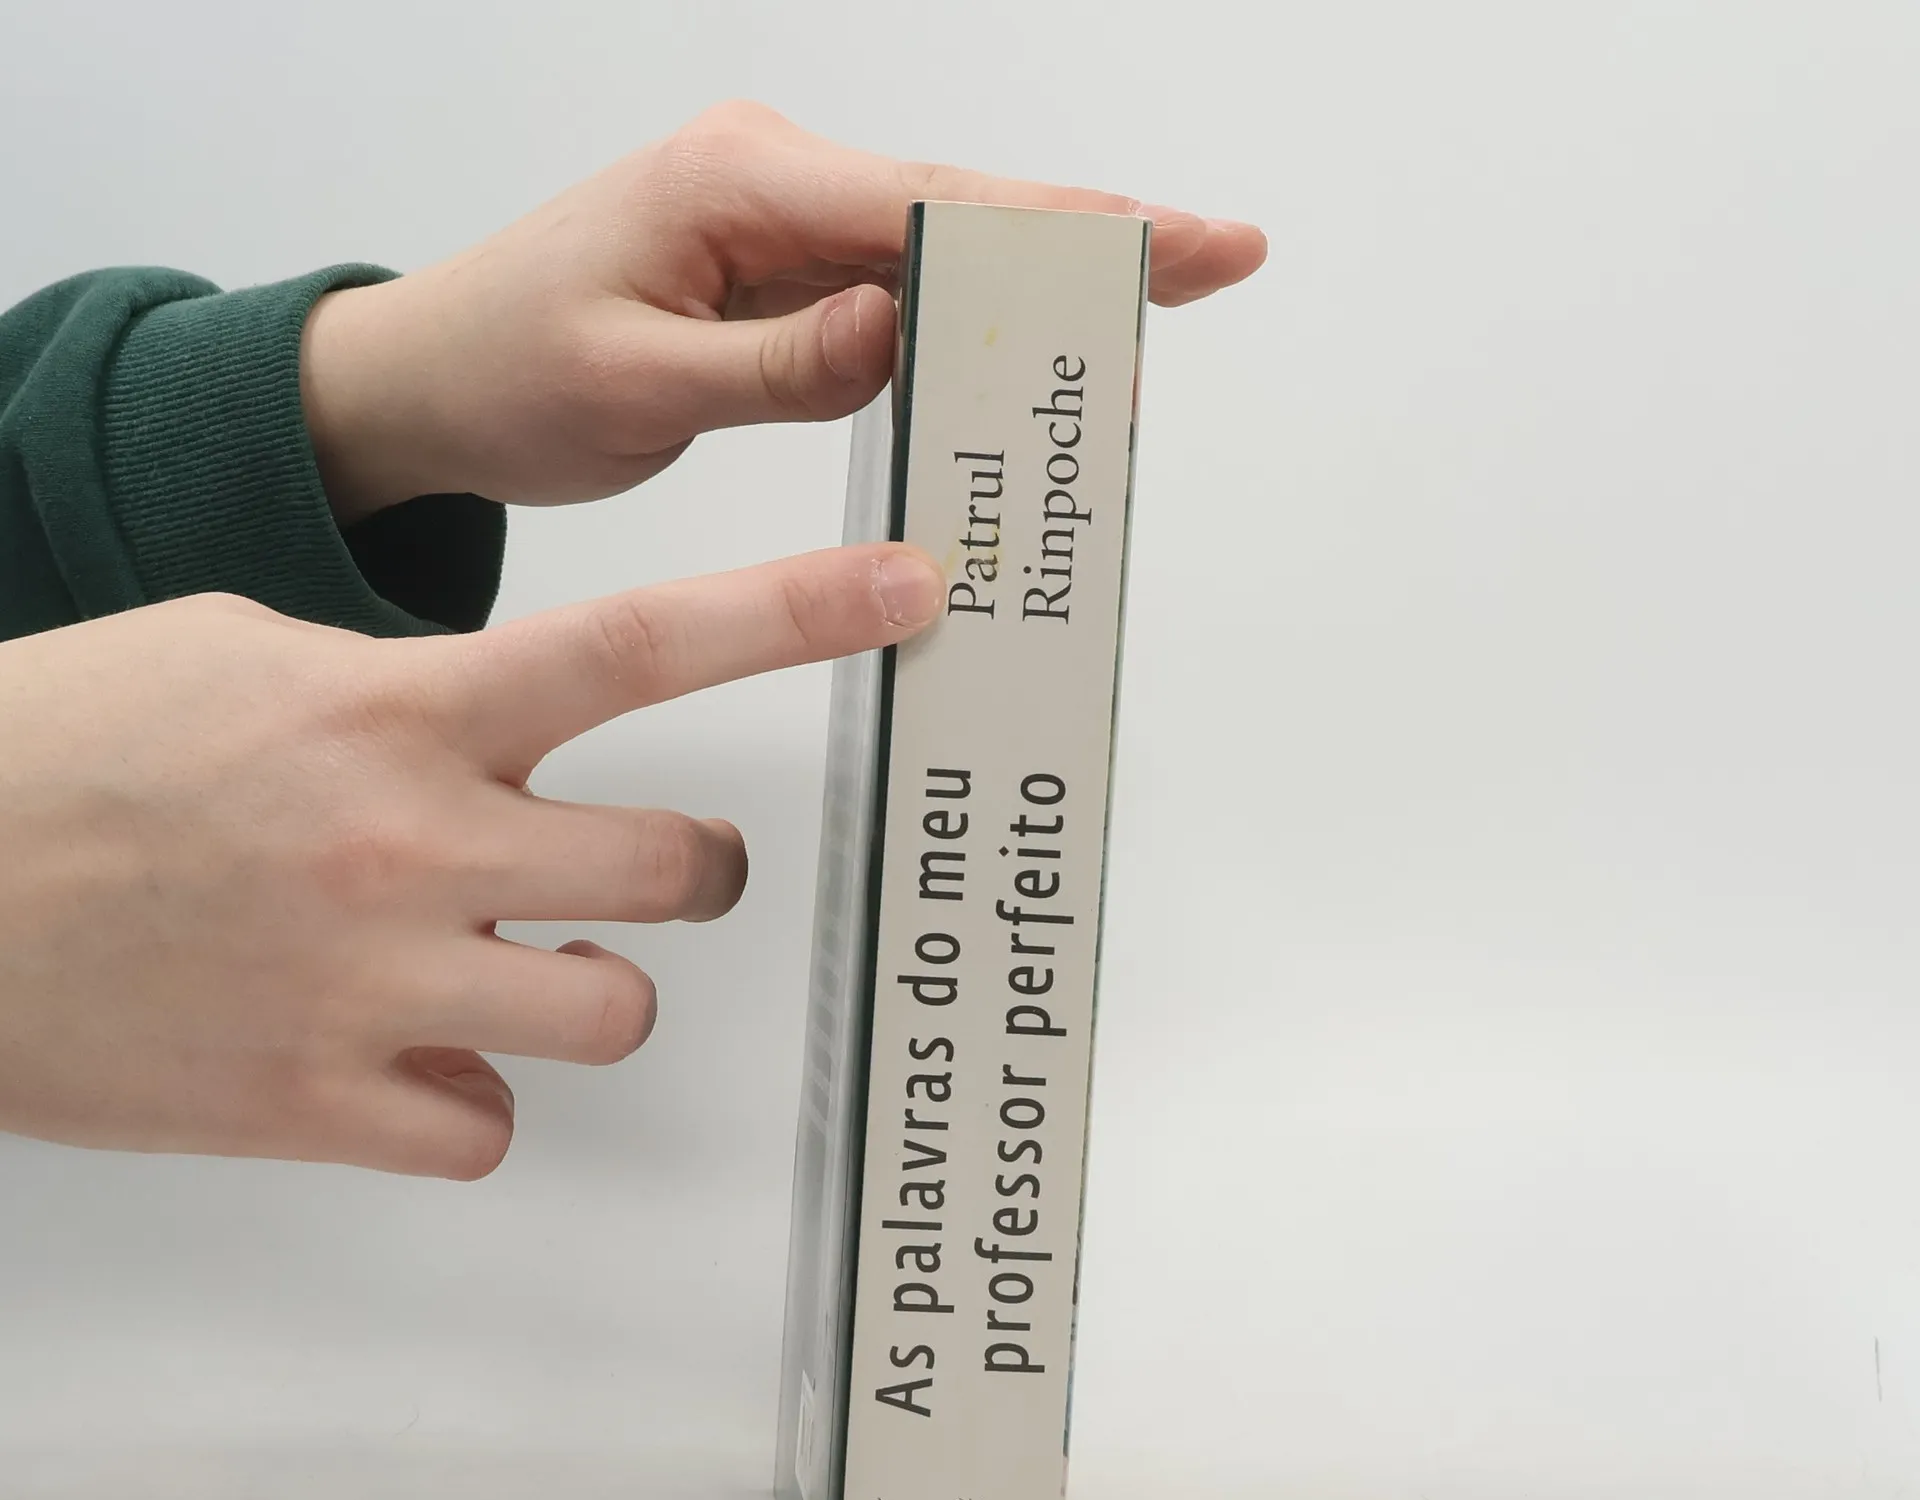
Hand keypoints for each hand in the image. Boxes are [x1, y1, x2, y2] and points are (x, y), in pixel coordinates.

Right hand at [0, 544, 941, 1176]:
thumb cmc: (65, 752)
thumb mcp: (240, 658)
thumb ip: (396, 689)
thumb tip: (497, 746)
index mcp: (397, 708)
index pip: (642, 643)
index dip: (797, 608)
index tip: (911, 587)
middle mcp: (415, 843)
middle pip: (685, 870)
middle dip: (697, 871)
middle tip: (651, 868)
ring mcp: (377, 985)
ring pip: (617, 1015)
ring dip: (591, 994)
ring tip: (504, 975)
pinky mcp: (322, 1106)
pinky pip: (489, 1131)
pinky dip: (469, 1105)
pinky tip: (404, 1068)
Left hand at [301, 101, 1267, 519]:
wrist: (426, 379)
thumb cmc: (506, 373)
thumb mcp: (638, 386)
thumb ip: (780, 364)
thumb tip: (902, 326)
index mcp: (739, 180)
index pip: (940, 205)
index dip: (1075, 229)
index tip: (1185, 244)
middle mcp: (770, 177)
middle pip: (966, 208)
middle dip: (1093, 244)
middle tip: (1217, 266)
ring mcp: (775, 217)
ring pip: (939, 247)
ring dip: (1038, 289)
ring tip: (1139, 330)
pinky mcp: (772, 266)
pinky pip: (891, 288)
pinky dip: (965, 320)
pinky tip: (1023, 349)